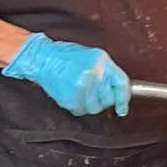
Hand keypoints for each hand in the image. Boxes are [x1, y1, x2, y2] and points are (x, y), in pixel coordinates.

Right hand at [1, 33, 130, 116]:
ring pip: (95, 108)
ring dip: (90, 104)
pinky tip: (72, 94)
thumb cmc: (66, 56)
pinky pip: (81, 110)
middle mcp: (94, 74)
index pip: (122, 84)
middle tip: (94, 92)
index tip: (123, 107)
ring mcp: (82, 88)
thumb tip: (118, 89)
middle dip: (104, 99)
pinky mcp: (71, 99)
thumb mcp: (93, 57)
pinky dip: (78, 106)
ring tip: (81, 92)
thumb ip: (107, 71)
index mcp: (101, 62)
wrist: (43, 59)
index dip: (124, 98)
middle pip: (109, 98)